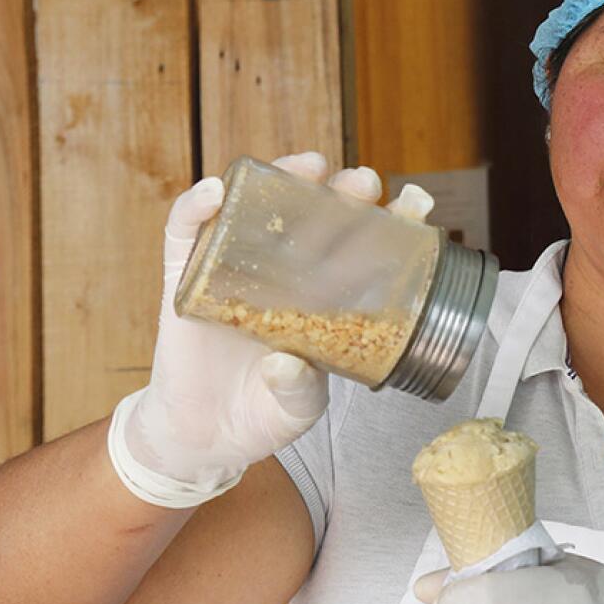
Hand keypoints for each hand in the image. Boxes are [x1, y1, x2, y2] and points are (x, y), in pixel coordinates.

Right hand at [110, 152, 432, 506]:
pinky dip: (197, 206)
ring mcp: (236, 268)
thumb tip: (286, 363)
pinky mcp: (187, 277)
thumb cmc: (264, 413)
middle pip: (316, 215)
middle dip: (343, 192)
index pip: (362, 248)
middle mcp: (285, 273)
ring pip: (257, 207)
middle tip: (364, 183)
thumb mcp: (296, 409)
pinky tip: (218, 190)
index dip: (390, 223)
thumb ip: (298, 390)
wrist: (205, 436)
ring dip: (281, 177)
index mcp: (325, 297)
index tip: (417, 204)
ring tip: (308, 166)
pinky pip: (186, 232)